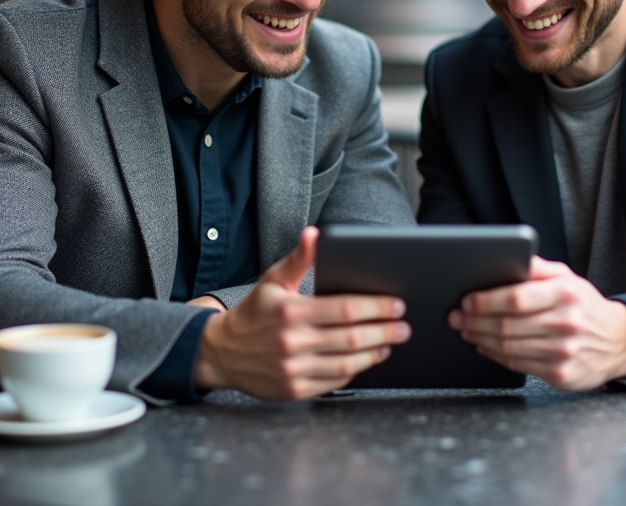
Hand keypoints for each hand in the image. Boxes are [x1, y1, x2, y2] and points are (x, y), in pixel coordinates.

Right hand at [194, 227, 410, 399]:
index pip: (344, 309)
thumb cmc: (254, 313)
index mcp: (291, 312)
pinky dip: (355, 370)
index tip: (396, 304)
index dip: (376, 307)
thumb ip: (299, 259)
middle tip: (403, 325)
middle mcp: (292, 343)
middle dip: (384, 330)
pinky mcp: (295, 390)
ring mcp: (294, 370)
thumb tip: (316, 234)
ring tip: (390, 341)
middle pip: (352, 338)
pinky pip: (335, 381)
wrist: (222, 353)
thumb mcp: (273, 280)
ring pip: (347, 363)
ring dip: (375, 352)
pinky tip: (367, 358)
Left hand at [448, 256, 625, 389]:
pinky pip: (517, 365)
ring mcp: (564, 351)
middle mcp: (566, 323)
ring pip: (508, 346)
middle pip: (507, 324)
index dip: (486, 301)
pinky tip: (484, 346)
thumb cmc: (584, 306)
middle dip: (474, 320)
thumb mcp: (568, 278)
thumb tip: (509, 256)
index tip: (467, 300)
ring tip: (466, 329)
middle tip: (457, 316)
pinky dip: (494, 355)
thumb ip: (537, 268)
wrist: (618, 341)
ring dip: (480, 338)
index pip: (517, 298)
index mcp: (566, 294)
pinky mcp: (560, 374)